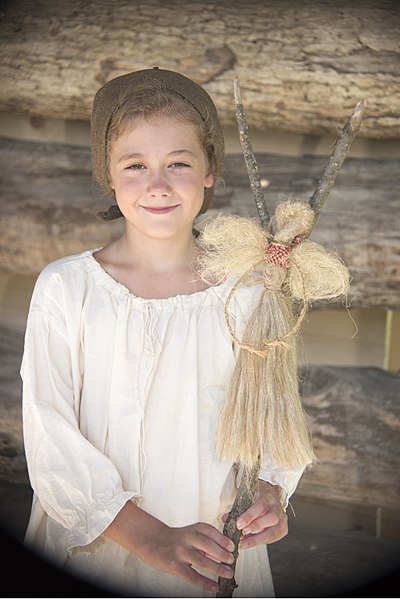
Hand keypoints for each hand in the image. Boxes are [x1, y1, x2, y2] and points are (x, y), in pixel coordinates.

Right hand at [105, 501, 233, 592]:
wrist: (154, 542)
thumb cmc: (176, 539)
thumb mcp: (191, 532)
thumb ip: (205, 540)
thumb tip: (224, 552)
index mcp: (193, 528)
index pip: (211, 531)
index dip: (223, 539)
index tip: (232, 547)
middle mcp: (187, 538)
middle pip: (208, 546)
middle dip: (222, 554)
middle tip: (231, 561)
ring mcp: (181, 552)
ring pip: (202, 561)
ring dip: (217, 568)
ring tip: (227, 573)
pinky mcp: (175, 566)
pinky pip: (193, 576)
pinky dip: (206, 583)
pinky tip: (214, 586)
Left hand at [225, 481, 287, 549]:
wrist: (270, 497)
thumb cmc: (256, 498)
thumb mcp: (247, 498)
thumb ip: (237, 508)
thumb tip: (225, 519)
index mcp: (268, 497)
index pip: (260, 506)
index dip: (249, 516)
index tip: (238, 524)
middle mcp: (277, 508)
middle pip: (272, 519)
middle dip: (256, 527)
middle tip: (242, 533)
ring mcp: (282, 519)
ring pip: (273, 532)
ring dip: (257, 539)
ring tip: (243, 543)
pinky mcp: (283, 530)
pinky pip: (273, 538)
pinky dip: (260, 542)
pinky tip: (249, 543)